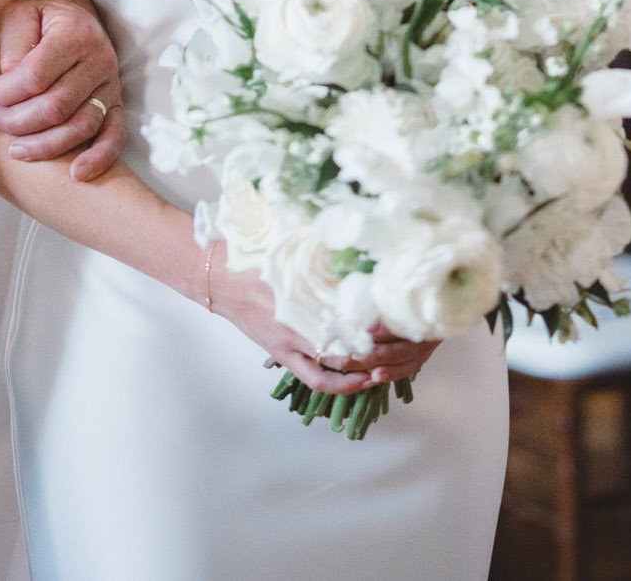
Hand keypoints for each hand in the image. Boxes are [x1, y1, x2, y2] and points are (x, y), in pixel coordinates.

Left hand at [0, 0, 125, 179]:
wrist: (74, 8)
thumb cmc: (39, 14)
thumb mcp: (17, 15)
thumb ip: (12, 47)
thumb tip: (8, 87)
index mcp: (75, 34)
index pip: (35, 76)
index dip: (5, 92)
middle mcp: (99, 60)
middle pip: (56, 107)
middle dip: (17, 121)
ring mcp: (110, 84)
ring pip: (81, 127)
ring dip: (45, 145)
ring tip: (15, 149)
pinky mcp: (115, 103)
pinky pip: (114, 135)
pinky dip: (99, 158)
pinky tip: (76, 174)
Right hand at [210, 265, 438, 393]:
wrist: (221, 279)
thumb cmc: (258, 260)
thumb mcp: (294, 250)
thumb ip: (327, 254)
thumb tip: (363, 246)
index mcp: (307, 290)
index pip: (354, 309)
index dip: (382, 317)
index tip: (405, 313)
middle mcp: (303, 319)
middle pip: (352, 339)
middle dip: (382, 345)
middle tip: (408, 341)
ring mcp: (293, 342)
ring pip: (338, 363)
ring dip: (367, 365)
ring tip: (393, 361)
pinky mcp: (285, 356)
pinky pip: (316, 379)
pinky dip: (341, 384)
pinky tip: (363, 381)